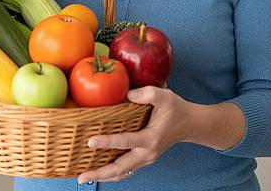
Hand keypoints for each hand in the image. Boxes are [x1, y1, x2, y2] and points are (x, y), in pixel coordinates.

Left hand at [77, 85, 192, 183]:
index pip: (126, 142)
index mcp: (151, 139)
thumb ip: (145, 93)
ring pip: (122, 172)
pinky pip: (125, 169)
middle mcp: (147, 153)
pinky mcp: (143, 158)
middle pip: (120, 168)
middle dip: (100, 173)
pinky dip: (111, 172)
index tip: (91, 141)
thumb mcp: (164, 96)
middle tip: (80, 175)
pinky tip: (98, 170)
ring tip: (83, 177)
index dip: (108, 142)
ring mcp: (145, 159)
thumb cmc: (176, 108)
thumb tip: (126, 94)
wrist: (190, 124)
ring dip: (103, 176)